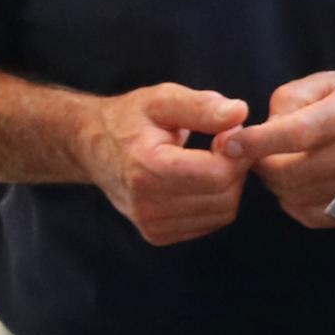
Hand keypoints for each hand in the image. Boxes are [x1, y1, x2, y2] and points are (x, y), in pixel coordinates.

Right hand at [79, 82, 250, 246]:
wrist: (94, 148)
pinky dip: (214, 201)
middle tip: (223, 143)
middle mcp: (146, 204)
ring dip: (227, 185)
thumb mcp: (162, 99)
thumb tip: (240, 112)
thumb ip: (201, 106)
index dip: (237, 152)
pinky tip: (199, 178)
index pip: (218, 174)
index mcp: (147, 168)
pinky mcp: (157, 235)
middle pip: (224, 195)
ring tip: (210, 159)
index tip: (230, 131)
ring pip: (222, 213)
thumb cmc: (131, 119)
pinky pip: (209, 223)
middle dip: (235, 168)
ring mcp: (150, 224)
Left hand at [215, 72, 334, 229]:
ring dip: (277, 182)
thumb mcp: (328, 82)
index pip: (299, 133)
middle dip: (263, 163)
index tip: (231, 144)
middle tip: (260, 151)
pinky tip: (300, 182)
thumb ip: (290, 99)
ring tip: (284, 162)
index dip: (260, 141)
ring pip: (294, 196)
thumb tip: (263, 131)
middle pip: (290, 172)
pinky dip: (293, 201)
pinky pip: (308, 215)